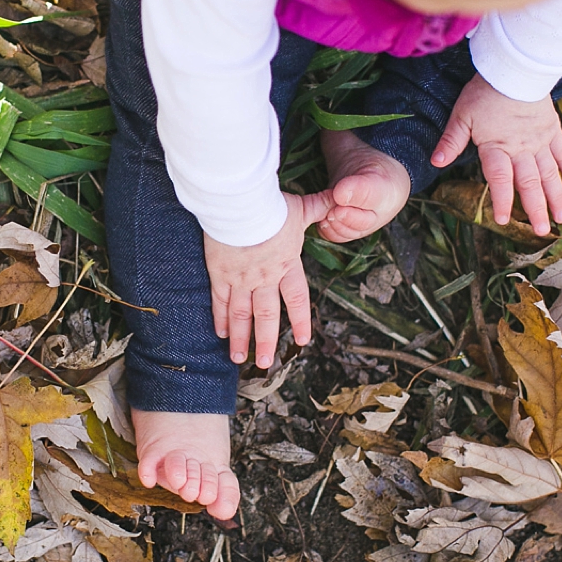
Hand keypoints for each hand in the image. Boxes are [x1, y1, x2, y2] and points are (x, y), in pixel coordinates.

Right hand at [204, 191, 332, 368]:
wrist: (239, 204)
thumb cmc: (270, 204)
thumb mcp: (301, 207)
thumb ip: (320, 207)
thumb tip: (341, 199)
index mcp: (287, 265)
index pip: (297, 300)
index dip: (301, 321)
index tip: (303, 340)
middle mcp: (264, 278)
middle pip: (267, 316)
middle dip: (266, 341)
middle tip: (265, 363)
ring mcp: (240, 278)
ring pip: (241, 315)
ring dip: (240, 338)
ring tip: (238, 358)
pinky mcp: (219, 273)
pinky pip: (220, 300)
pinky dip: (220, 318)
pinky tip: (220, 333)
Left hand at [430, 75, 561, 235]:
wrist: (515, 68)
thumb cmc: (485, 91)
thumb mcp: (462, 115)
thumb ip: (451, 141)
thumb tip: (435, 162)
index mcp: (497, 146)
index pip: (500, 179)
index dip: (502, 201)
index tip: (504, 221)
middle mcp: (521, 148)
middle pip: (530, 183)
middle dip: (536, 210)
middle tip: (542, 233)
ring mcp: (540, 140)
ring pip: (550, 173)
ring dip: (556, 197)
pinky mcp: (552, 130)